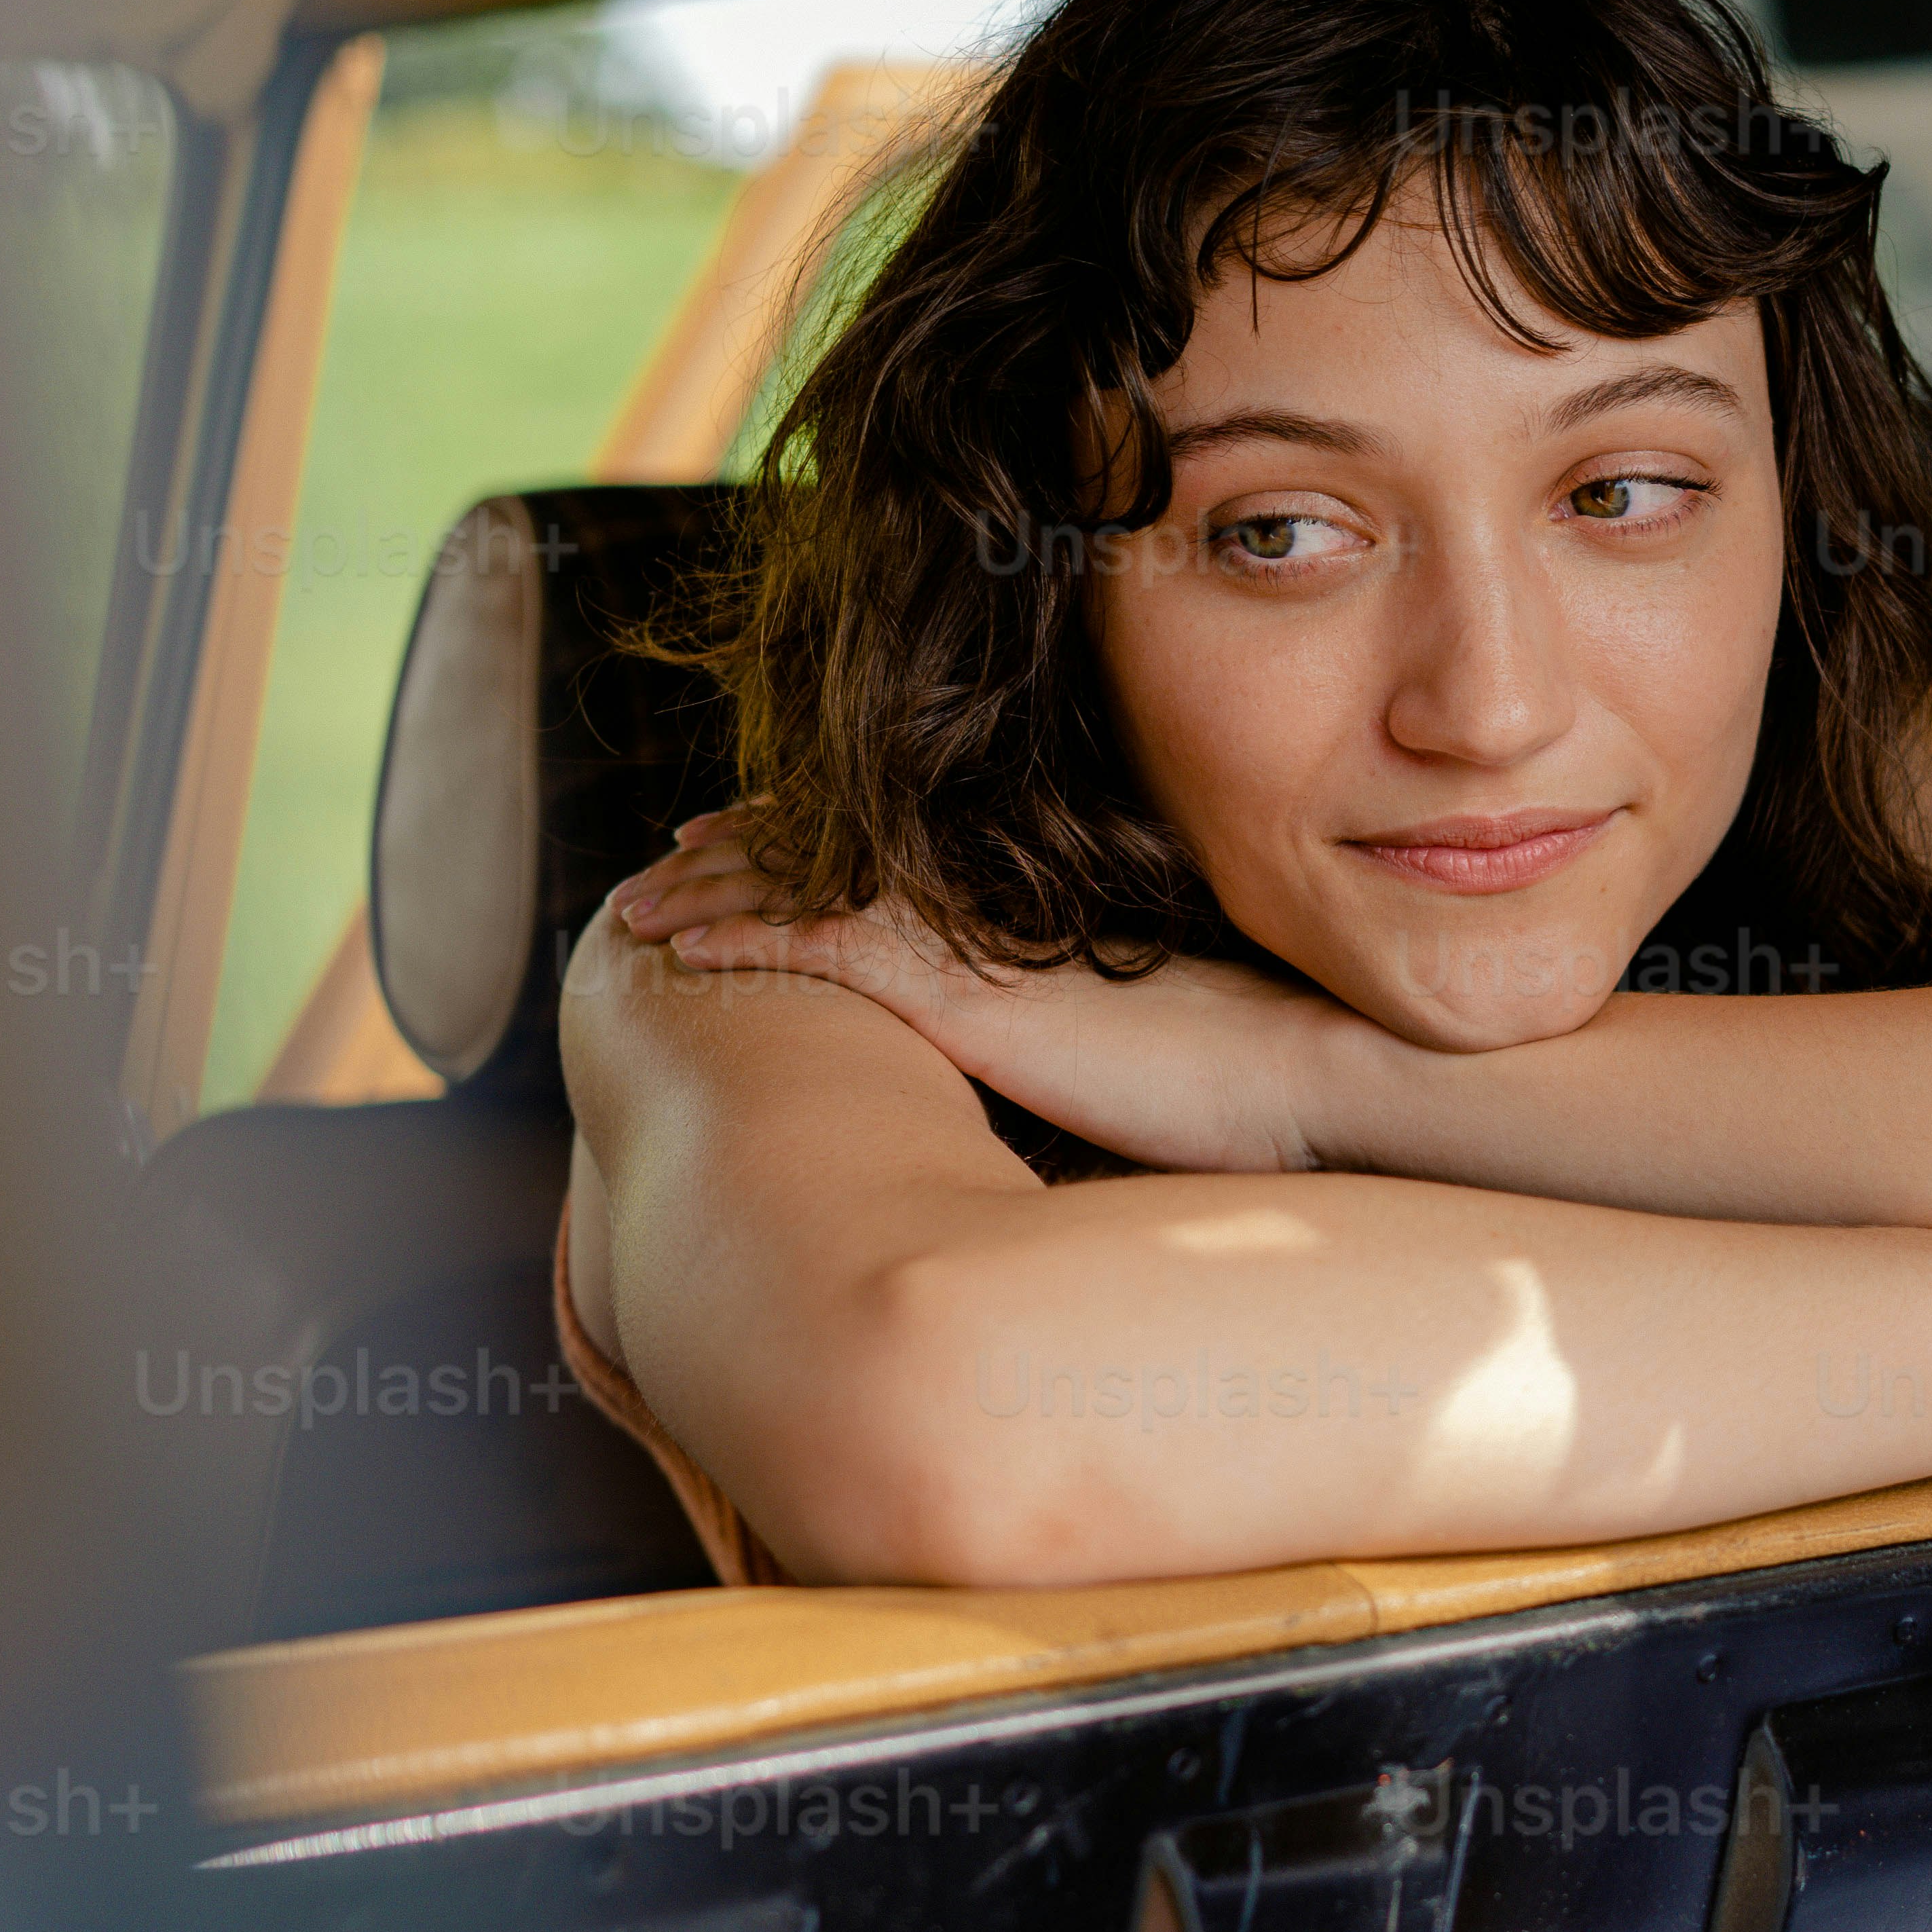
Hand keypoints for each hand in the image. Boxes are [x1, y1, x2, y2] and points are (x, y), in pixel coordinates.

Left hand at [607, 815, 1338, 1172]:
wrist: (1297, 1075)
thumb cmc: (1243, 1086)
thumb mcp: (1138, 1051)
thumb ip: (1078, 1039)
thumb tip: (1055, 1067)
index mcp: (1026, 930)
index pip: (897, 864)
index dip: (816, 848)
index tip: (748, 845)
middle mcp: (987, 922)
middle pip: (836, 860)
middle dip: (739, 855)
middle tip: (663, 859)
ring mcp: (970, 953)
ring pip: (806, 892)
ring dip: (711, 892)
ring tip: (634, 905)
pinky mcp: (961, 994)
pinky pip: (821, 946)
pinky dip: (742, 938)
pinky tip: (678, 948)